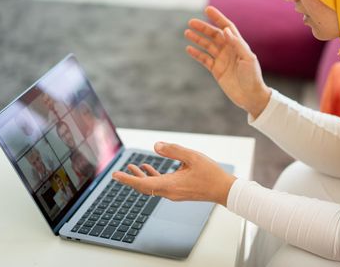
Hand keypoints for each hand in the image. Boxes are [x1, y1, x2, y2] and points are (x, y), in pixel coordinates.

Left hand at [112, 142, 236, 205]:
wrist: (224, 190)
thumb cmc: (211, 174)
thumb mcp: (193, 157)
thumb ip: (173, 150)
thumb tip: (156, 146)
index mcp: (170, 185)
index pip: (143, 184)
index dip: (127, 179)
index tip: (115, 174)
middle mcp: (169, 192)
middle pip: (144, 187)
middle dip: (131, 178)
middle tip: (119, 172)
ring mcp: (174, 193)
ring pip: (152, 187)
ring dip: (142, 178)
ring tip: (135, 166)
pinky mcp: (179, 192)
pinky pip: (161, 186)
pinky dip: (153, 178)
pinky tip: (152, 168)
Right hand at [185, 6, 270, 117]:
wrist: (251, 96)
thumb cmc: (252, 76)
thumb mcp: (248, 58)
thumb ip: (237, 44)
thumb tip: (225, 30)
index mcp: (238, 45)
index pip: (227, 27)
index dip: (218, 18)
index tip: (207, 9)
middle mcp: (229, 50)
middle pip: (214, 35)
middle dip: (203, 27)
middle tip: (190, 22)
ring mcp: (222, 60)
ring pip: (207, 45)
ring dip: (198, 39)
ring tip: (187, 32)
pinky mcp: (216, 70)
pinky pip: (204, 59)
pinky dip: (196, 53)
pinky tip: (189, 48)